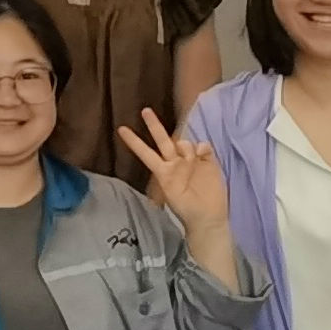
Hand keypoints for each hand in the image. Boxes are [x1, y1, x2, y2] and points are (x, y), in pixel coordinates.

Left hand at [114, 107, 230, 236]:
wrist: (208, 218)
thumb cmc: (186, 209)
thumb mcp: (173, 195)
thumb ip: (175, 174)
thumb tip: (184, 153)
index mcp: (162, 171)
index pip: (145, 153)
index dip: (134, 142)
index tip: (121, 129)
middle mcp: (175, 162)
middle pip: (163, 140)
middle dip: (154, 125)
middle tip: (145, 111)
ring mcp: (192, 161)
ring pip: (184, 143)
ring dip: (185, 147)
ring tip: (191, 160)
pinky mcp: (208, 162)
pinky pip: (204, 147)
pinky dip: (203, 147)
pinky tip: (202, 153)